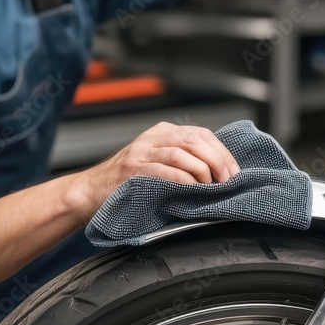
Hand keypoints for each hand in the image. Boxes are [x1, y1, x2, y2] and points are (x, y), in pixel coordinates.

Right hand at [80, 123, 241, 211]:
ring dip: (202, 171)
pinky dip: (184, 180)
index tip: (234, 171)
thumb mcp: (156, 163)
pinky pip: (165, 170)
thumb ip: (182, 161)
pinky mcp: (132, 169)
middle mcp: (152, 137)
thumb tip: (219, 174)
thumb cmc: (127, 183)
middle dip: (217, 161)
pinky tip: (193, 189)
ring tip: (211, 186)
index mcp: (161, 132)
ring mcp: (140, 151)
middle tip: (228, 180)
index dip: (222, 152)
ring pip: (181, 153)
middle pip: (194, 140)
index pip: (201, 134)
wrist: (90, 192)